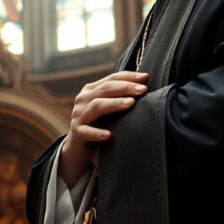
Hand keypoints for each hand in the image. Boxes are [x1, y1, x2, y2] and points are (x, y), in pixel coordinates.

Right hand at [59, 71, 148, 186]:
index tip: (146, 78)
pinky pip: (87, 132)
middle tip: (143, 90)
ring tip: (131, 103)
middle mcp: (83, 99)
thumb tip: (145, 82)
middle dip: (125, 88)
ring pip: (96, 106)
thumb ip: (120, 95)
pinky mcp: (77, 133)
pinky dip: (97, 133)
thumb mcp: (107, 106)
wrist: (79, 146)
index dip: (129, 77)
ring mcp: (79, 116)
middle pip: (105, 89)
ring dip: (114, 104)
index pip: (112, 78)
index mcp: (91, 90)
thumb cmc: (99, 123)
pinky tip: (109, 135)